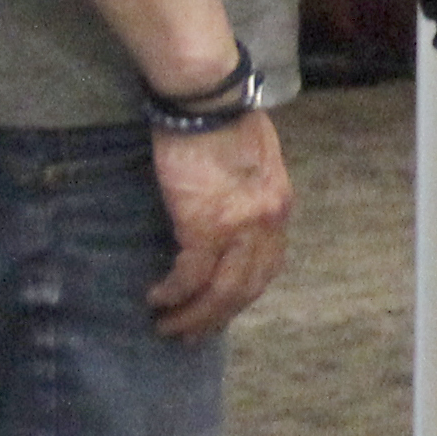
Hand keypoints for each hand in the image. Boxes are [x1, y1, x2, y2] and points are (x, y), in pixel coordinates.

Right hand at [144, 107, 294, 340]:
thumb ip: (248, 191)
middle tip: (194, 333)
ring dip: (195, 315)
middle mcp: (267, 225)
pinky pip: (191, 276)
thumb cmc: (223, 119)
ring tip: (170, 327)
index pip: (267, 264)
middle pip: (246, 288)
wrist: (207, 101)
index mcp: (278, 207)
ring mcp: (239, 229)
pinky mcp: (205, 227)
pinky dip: (174, 293)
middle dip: (218, 316)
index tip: (222, 307)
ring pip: (221, 292)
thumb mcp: (253, 159)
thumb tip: (231, 208)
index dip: (242, 291)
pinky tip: (158, 298)